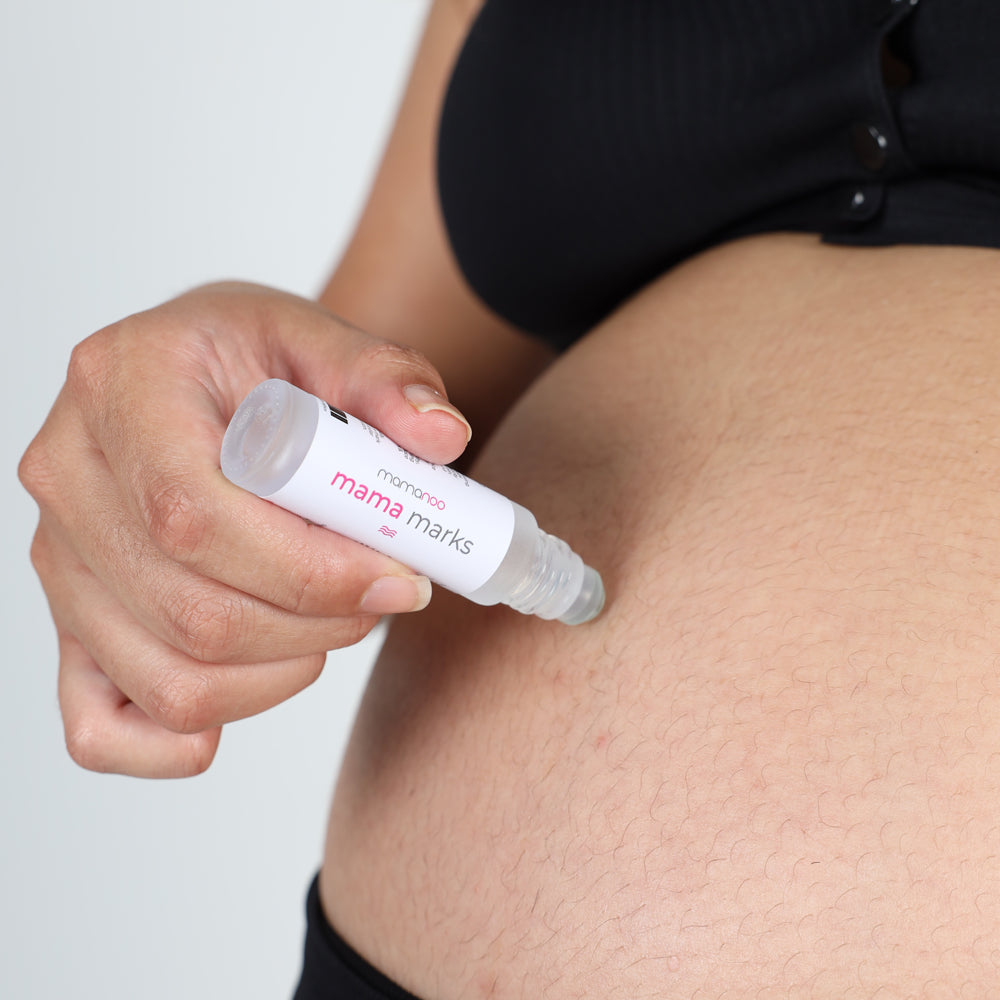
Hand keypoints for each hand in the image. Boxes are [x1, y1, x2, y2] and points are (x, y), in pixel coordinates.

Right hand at [19, 282, 471, 777]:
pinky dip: (186, 738)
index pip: (193, 515)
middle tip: (387, 596)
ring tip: (335, 619)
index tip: (396, 577)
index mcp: (120, 387)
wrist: (203, 380)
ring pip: (171, 679)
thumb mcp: (323, 339)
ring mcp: (61, 560)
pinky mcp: (72, 622)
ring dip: (282, 672)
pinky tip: (258, 684)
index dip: (308, 571)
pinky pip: (102, 728)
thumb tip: (441, 437)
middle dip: (316, 626)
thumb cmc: (255, 362)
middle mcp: (69, 478)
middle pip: (191, 611)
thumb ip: (388, 379)